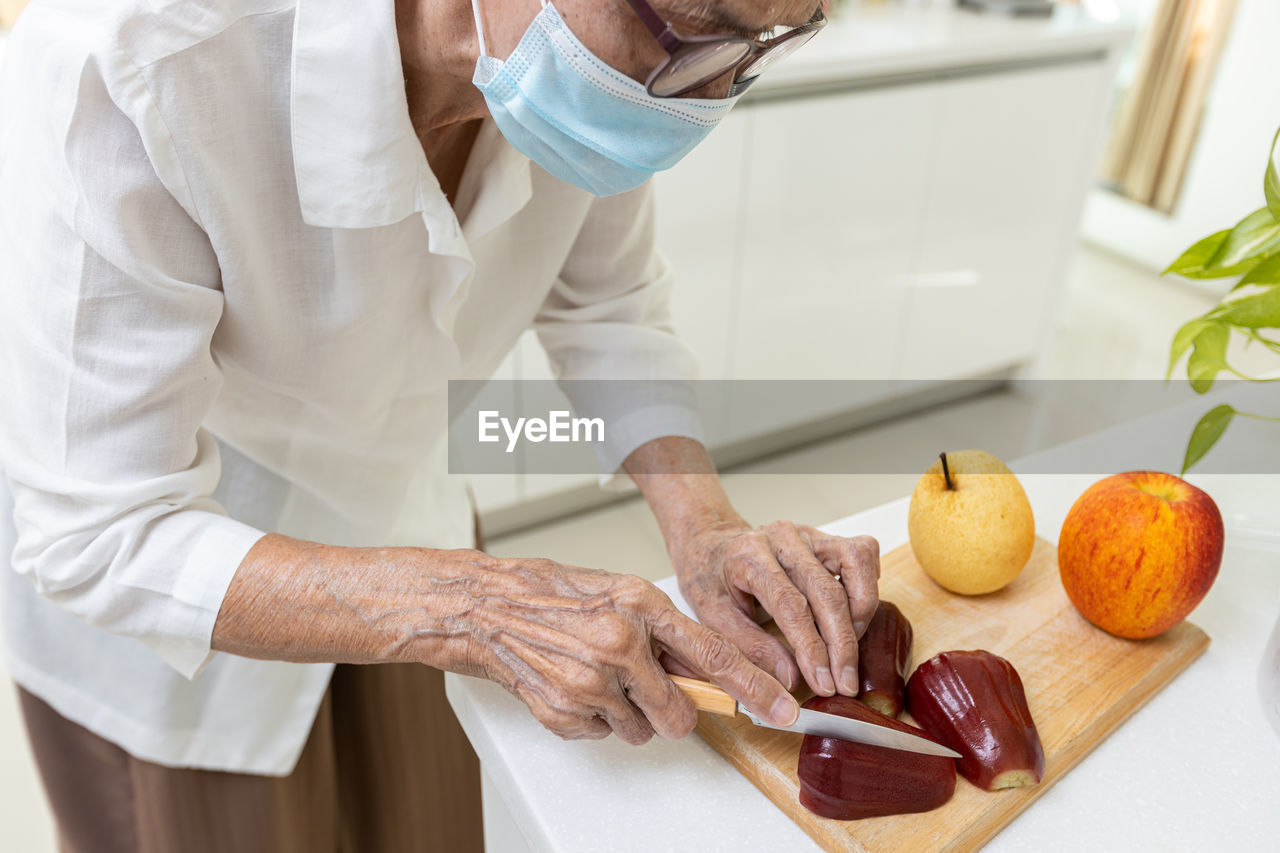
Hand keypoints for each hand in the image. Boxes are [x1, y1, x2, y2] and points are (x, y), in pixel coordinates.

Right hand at [465, 556, 798, 744]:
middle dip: (670, 710)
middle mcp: (617, 645)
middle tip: (645, 687)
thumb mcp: (622, 593)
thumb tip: (710, 669)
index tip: (783, 709)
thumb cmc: (557, 597)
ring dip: (628, 712)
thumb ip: (666, 631)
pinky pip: (604, 733)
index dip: (753, 687)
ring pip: (640, 729)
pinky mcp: (566, 712)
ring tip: (599, 676)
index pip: (712, 655)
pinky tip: (575, 683)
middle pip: (678, 714)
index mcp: (638, 607)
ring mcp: (590, 683)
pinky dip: (595, 716)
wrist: (492, 609)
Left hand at [673, 521, 879, 697]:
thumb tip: (790, 679)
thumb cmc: (710, 579)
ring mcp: (808, 533)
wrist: (711, 546)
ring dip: (859, 615)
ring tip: (847, 652)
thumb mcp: (713, 617)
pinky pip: (862, 554)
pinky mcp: (826, 537)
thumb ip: (750, 648)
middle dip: (841, 644)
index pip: (790, 604)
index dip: (811, 647)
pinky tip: (854, 617)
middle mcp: (782, 538)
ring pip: (854, 566)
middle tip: (844, 684)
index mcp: (748, 556)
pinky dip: (866, 587)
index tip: (822, 682)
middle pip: (826, 590)